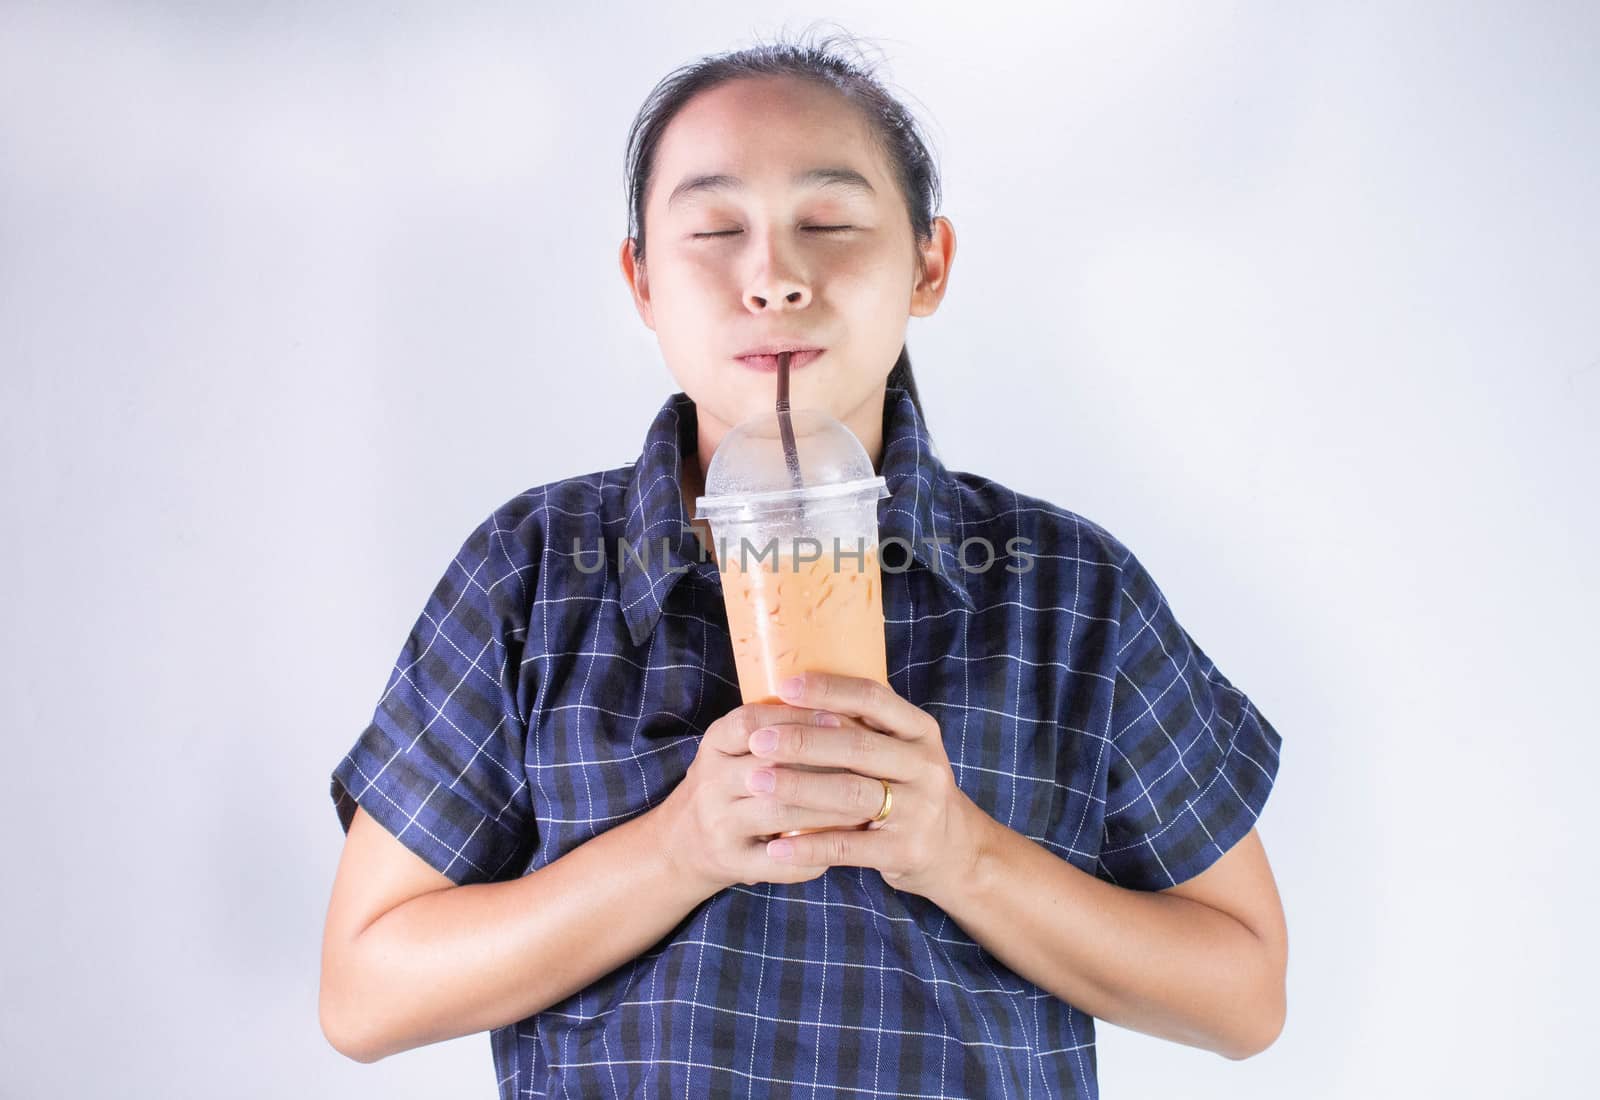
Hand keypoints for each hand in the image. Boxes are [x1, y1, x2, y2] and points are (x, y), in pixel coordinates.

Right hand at [656, 701, 880, 895]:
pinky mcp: (731, 862)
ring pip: (781, 815)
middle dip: (825, 767)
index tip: (841, 718)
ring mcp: (718, 825)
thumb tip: (846, 704)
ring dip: (829, 811)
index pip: (752, 722)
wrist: (681, 843)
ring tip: (867, 805)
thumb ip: (775, 728)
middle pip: (771, 769)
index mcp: (715, 745)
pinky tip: (843, 846)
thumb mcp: (734, 749)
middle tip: (870, 766)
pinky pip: (778, 862)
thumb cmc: (727, 785)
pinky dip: (813, 854)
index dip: (797, 718)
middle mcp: (710, 782)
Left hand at [747, 672, 990, 901]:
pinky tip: (776, 845)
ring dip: (798, 788)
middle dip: (802, 741)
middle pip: (857, 746)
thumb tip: (791, 692)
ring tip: (756, 783)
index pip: (873, 699)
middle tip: (758, 742)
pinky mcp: (906, 850)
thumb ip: (862, 725)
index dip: (828, 690)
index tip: (783, 688)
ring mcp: (919, 810)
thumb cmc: (907, 788)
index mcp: (920, 731)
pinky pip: (849, 847)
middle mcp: (925, 766)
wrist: (953, 849)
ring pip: (851, 794)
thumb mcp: (900, 749)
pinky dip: (809, 846)